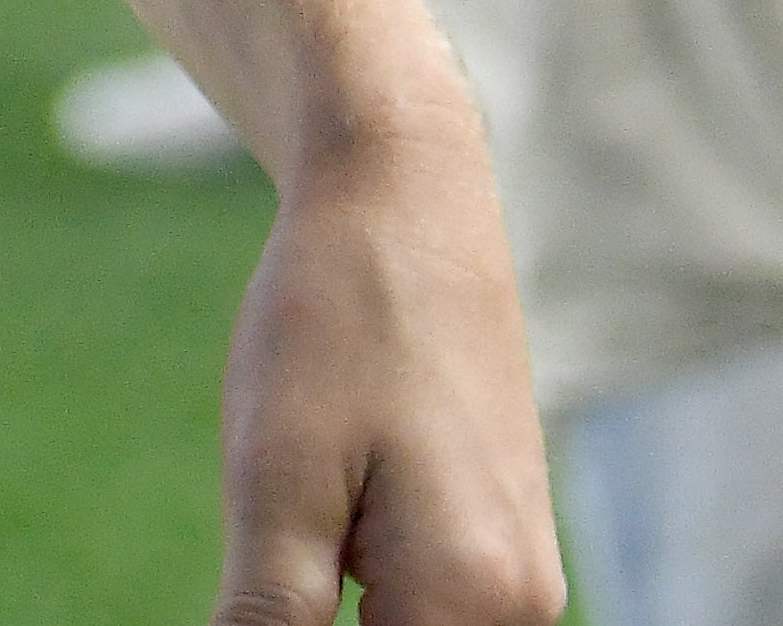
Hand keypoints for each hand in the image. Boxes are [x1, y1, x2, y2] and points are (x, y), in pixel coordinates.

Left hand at [221, 100, 560, 625]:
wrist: (406, 198)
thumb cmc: (334, 325)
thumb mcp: (274, 483)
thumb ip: (266, 621)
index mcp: (472, 604)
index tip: (260, 574)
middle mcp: (521, 611)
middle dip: (305, 619)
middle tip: (278, 527)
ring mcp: (520, 582)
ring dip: (331, 609)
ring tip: (302, 508)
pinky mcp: (500, 548)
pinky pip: (423, 611)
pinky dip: (359, 592)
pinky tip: (323, 514)